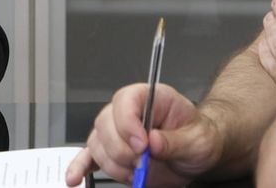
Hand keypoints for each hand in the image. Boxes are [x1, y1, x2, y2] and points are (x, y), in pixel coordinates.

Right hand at [64, 83, 220, 187]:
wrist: (199, 155)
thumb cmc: (200, 139)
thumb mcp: (199, 140)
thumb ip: (176, 141)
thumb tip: (154, 142)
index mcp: (150, 97)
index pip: (126, 99)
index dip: (128, 123)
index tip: (142, 145)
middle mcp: (129, 113)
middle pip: (105, 124)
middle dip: (122, 150)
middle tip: (142, 163)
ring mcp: (117, 133)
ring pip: (98, 145)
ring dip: (115, 164)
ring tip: (138, 172)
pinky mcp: (113, 154)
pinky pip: (89, 157)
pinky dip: (80, 167)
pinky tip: (75, 177)